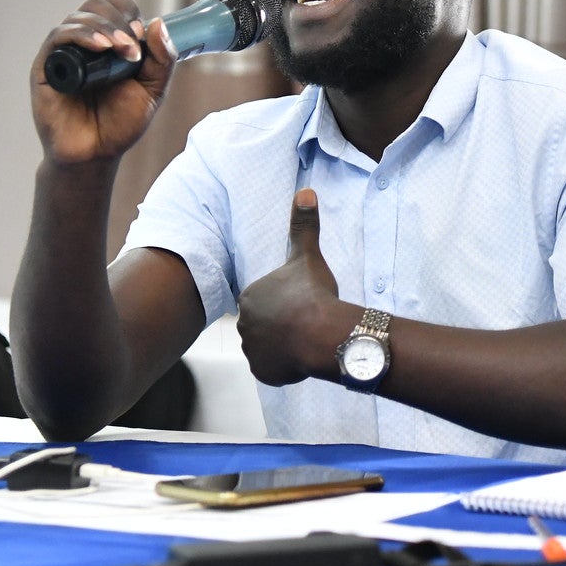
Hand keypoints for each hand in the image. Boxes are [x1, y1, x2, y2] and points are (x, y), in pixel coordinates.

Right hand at [29, 0, 175, 164]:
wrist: (96, 153)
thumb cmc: (121, 123)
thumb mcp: (153, 89)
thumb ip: (162, 58)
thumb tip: (158, 22)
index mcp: (108, 42)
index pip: (114, 4)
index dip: (128, 10)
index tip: (141, 33)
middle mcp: (84, 43)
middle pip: (96, 5)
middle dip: (119, 20)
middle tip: (133, 47)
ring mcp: (64, 54)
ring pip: (78, 17)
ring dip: (105, 28)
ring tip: (121, 49)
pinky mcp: (46, 67)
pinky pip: (59, 37)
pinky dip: (81, 35)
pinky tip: (100, 48)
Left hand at [237, 190, 350, 386]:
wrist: (322, 335)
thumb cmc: (313, 294)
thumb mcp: (308, 256)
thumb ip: (303, 226)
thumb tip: (304, 192)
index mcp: (250, 296)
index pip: (265, 300)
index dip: (284, 301)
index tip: (301, 302)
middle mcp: (243, 325)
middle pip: (264, 324)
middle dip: (282, 324)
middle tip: (306, 320)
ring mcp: (252, 351)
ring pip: (268, 347)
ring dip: (282, 345)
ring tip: (305, 338)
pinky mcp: (264, 373)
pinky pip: (273, 368)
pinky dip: (285, 365)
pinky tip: (302, 356)